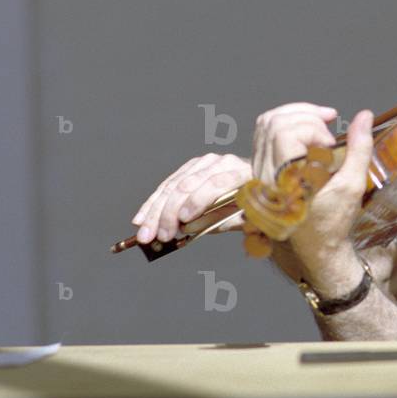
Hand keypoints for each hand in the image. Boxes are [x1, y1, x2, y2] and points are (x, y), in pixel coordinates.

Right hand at [132, 153, 251, 243]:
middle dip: (170, 212)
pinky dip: (153, 203)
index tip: (182, 221)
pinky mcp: (191, 167)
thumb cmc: (251, 207)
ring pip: (174, 185)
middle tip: (159, 235)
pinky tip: (140, 219)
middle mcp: (222, 162)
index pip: (216, 183)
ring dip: (156, 211)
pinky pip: (168, 184)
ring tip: (145, 233)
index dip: (198, 201)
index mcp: (243, 172)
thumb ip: (217, 220)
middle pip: (190, 184)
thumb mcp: (241, 219)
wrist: (256, 188)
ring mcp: (206, 162)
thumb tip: (186, 226)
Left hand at [245, 106, 375, 297]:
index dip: (311, 128)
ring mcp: (259, 172)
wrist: (317, 245)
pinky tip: (309, 129)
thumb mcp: (353, 185)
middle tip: (329, 131)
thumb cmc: (333, 221)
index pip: (284, 133)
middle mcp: (265, 176)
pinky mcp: (260, 169)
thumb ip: (359, 148)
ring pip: (266, 123)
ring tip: (321, 122)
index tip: (330, 145)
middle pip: (274, 122)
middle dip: (306, 117)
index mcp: (284, 182)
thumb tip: (365, 116)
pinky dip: (287, 122)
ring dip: (296, 115)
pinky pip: (264, 133)